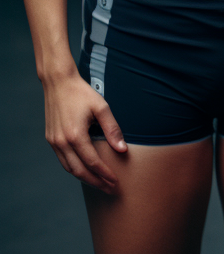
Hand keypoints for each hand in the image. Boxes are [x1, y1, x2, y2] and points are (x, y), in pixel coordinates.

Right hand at [43, 68, 126, 193]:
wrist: (59, 83)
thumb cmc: (82, 93)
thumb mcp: (102, 107)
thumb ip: (112, 129)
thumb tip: (122, 149)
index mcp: (75, 136)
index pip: (93, 162)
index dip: (105, 174)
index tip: (116, 182)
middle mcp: (62, 143)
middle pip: (80, 171)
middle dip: (96, 182)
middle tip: (110, 189)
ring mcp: (54, 143)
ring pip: (69, 168)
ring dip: (85, 178)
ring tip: (100, 183)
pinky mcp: (51, 140)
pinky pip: (63, 160)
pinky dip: (74, 168)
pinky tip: (85, 169)